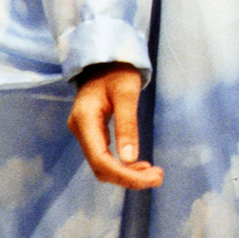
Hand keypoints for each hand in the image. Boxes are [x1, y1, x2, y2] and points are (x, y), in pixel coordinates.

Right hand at [68, 63, 162, 189]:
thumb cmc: (117, 71)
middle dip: (129, 178)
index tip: (151, 178)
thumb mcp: (127, 94)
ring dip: (127, 174)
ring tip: (154, 174)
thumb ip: (127, 125)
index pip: (101, 159)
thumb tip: (130, 159)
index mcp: (85, 120)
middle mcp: (80, 130)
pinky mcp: (91, 133)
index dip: (125, 175)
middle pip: (101, 167)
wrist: (104, 59)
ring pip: (102, 165)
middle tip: (158, 178)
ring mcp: (84, 133)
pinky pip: (104, 156)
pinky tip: (140, 165)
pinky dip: (122, 165)